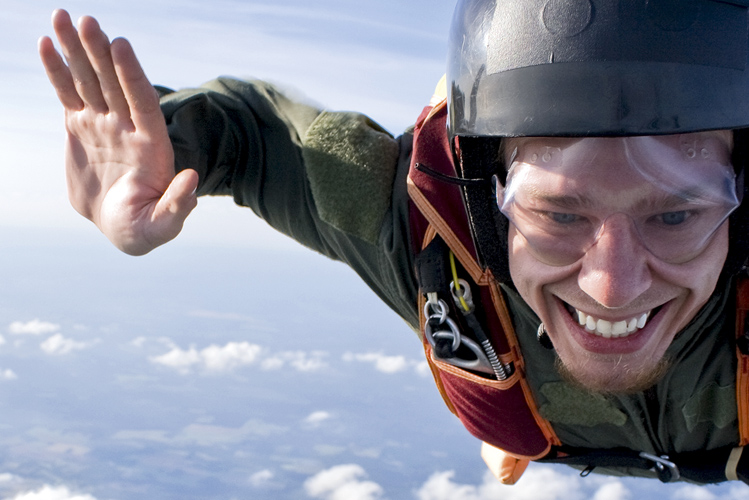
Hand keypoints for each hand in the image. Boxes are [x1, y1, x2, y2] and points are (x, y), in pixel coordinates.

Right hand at [39, 9, 197, 254]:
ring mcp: (104, 124)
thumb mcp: (162, 226)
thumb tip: (192, 179)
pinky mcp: (81, 127)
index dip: (133, 77)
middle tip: (88, 21)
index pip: (144, 105)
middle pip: (115, 85)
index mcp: (152, 147)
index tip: (121, 46)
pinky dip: (58, 71)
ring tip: (63, 17)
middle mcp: (128, 128)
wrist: (120, 225)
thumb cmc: (143, 229)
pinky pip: (68, 94)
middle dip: (101, 54)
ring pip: (90, 81)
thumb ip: (178, 205)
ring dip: (78, 51)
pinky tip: (48, 43)